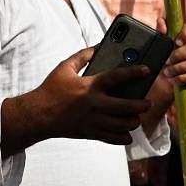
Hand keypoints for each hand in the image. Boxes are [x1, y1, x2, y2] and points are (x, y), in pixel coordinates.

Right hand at [26, 47, 151, 145]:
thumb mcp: (64, 68)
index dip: (135, 72)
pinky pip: (116, 139)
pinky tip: (125, 131)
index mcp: (89, 86)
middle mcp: (94, 104)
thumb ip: (82, 56)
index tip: (147, 70)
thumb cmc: (51, 89)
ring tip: (134, 115)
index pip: (117, 76)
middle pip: (129, 106)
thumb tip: (98, 47)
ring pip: (126, 125)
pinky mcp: (92, 133)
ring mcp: (94, 120)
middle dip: (143, 104)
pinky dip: (125, 136)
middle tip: (147, 102)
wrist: (38, 114)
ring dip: (134, 120)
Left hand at [161, 21, 185, 89]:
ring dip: (178, 68)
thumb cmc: (160, 60)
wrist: (161, 79)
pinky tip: (174, 79)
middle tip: (167, 61)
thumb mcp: (157, 46)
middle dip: (178, 55)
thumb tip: (161, 21)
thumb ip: (160, 33)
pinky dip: (182, 78)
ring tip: (167, 72)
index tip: (177, 42)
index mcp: (184, 39)